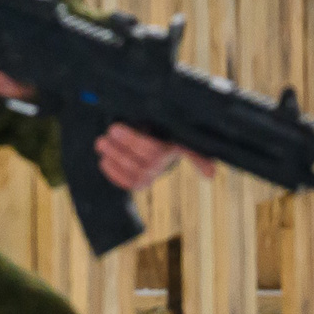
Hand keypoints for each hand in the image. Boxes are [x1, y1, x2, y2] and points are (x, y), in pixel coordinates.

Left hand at [96, 125, 218, 191]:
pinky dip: (113, 174)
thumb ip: (194, 150)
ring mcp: (150, 175)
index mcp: (172, 148)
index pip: (166, 148)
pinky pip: (126, 183)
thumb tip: (212, 175)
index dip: (162, 151)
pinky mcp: (138, 182)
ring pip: (133, 171)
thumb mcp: (177, 134)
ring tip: (101, 142)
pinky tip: (104, 161)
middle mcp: (162, 165)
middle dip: (128, 144)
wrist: (154, 139)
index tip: (132, 138)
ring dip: (116, 157)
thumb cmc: (164, 132)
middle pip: (147, 159)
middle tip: (111, 130)